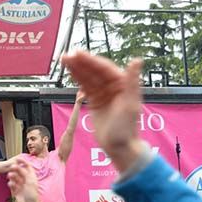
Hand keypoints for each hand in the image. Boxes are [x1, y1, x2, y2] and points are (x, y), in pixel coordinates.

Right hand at [6, 158, 40, 201]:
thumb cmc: (32, 194)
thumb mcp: (29, 181)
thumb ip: (24, 173)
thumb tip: (19, 167)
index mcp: (31, 177)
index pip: (27, 167)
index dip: (23, 162)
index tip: (17, 158)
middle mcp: (26, 180)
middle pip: (20, 171)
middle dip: (16, 169)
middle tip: (11, 167)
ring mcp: (21, 185)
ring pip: (15, 178)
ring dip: (12, 176)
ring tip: (9, 176)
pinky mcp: (16, 191)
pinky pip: (12, 185)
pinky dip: (11, 183)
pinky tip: (10, 184)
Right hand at [60, 51, 144, 170]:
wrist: (118, 147)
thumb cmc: (126, 128)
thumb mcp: (130, 104)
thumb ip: (132, 81)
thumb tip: (137, 60)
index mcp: (123, 84)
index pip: (104, 68)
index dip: (91, 60)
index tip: (78, 54)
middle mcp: (113, 86)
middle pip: (95, 70)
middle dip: (81, 63)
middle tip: (67, 56)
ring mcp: (104, 93)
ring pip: (89, 77)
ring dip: (77, 68)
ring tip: (64, 60)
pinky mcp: (96, 100)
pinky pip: (85, 86)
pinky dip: (77, 79)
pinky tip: (69, 72)